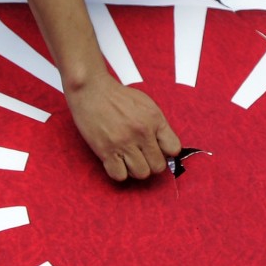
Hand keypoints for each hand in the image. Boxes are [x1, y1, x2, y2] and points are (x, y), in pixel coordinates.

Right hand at [66, 72, 181, 181]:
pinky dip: (119, 172)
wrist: (91, 90)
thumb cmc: (118, 97)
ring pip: (141, 174)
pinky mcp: (106, 151)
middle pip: (158, 166)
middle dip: (151, 164)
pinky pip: (120, 175)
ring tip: (128, 160)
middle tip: (141, 157)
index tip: (157, 150)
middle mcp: (142, 132)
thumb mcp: (146, 104)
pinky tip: (116, 161)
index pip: (174, 149)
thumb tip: (166, 148)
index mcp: (154, 120)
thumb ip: (158, 125)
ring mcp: (124, 143)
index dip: (166, 152)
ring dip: (135, 170)